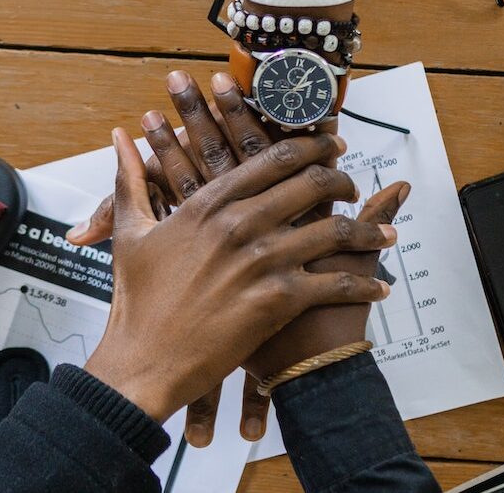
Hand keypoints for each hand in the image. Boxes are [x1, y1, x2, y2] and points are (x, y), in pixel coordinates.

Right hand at [81, 128, 392, 423]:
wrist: (143, 362)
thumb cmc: (137, 303)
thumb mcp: (129, 234)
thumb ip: (131, 181)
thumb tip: (118, 139)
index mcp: (210, 204)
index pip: (274, 158)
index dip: (310, 146)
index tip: (328, 145)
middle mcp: (241, 224)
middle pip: (312, 184)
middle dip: (342, 179)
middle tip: (353, 184)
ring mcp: (262, 261)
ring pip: (334, 230)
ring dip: (368, 230)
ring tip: (385, 233)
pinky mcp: (278, 300)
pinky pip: (337, 283)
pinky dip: (365, 283)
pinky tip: (379, 285)